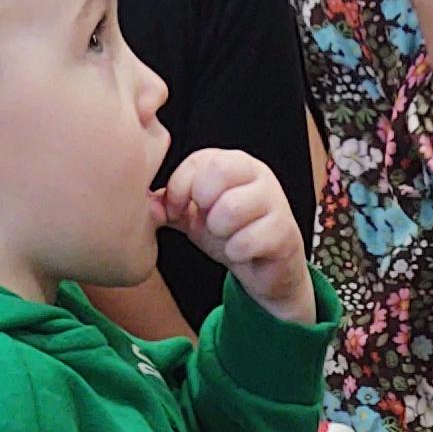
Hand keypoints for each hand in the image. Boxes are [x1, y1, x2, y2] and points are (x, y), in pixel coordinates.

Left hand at [155, 150, 315, 322]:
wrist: (267, 270)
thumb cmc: (233, 235)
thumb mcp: (196, 217)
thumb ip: (171, 206)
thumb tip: (147, 202)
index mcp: (233, 164)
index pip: (199, 161)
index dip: (180, 188)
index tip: (175, 210)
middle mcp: (257, 175)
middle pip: (219, 171)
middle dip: (203, 204)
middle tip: (208, 222)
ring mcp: (275, 201)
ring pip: (232, 207)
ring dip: (219, 231)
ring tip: (226, 237)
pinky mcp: (285, 232)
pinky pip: (248, 240)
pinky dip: (236, 252)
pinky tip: (241, 253)